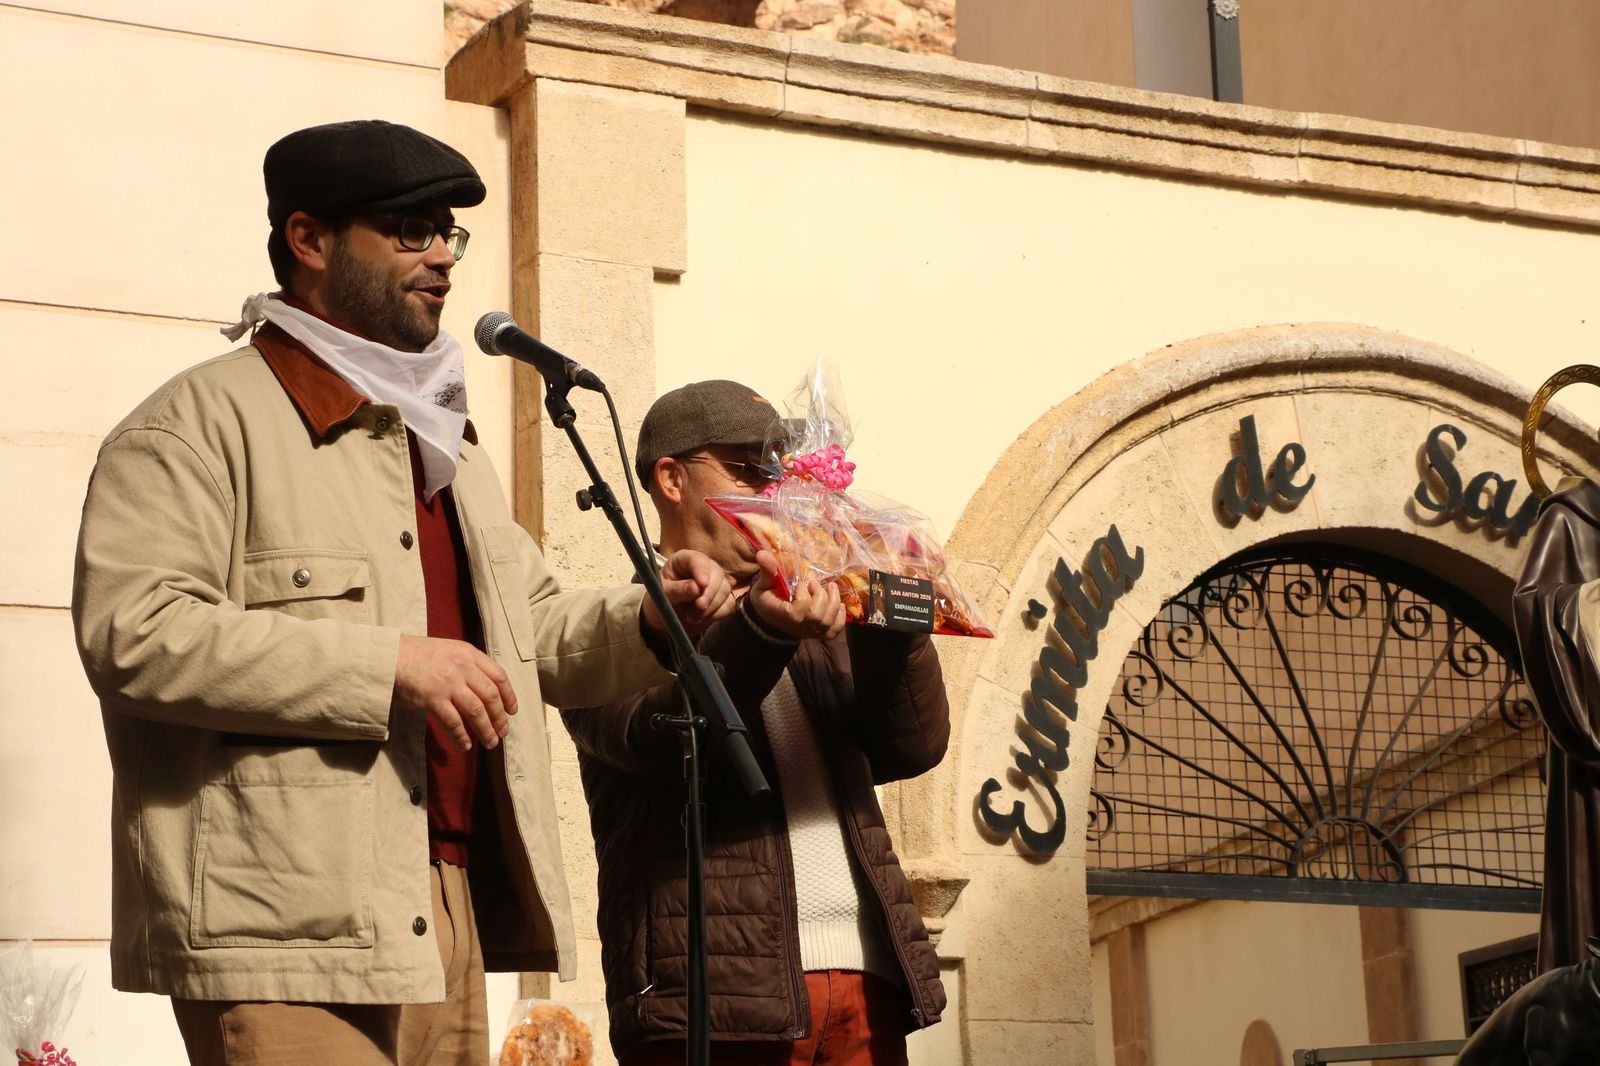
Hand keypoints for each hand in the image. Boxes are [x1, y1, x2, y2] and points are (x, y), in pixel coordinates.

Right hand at [393, 635, 518, 751]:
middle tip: (503, 732)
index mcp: (468, 653)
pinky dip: (461, 736)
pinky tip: (465, 745)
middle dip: (500, 718)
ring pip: (476, 711)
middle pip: (490, 696)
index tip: (512, 711)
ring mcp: (448, 683)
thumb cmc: (416, 654)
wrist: (388, 656)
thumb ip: (466, 664)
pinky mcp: (432, 698)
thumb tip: (483, 687)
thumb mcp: (448, 650)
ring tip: (490, 742)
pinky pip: (453, 722)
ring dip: (486, 730)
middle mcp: (462, 667)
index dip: (509, 696)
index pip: (499, 676)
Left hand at [642, 549, 735, 635]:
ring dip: (711, 606)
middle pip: (717, 573)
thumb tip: (696, 588)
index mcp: (684, 561)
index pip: (697, 559)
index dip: (701, 570)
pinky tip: (702, 618)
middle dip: (710, 592)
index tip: (702, 585)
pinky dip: (717, 613)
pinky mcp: (721, 599)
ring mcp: (714, 583)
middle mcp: (702, 568)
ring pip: (725, 589)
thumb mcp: (663, 595)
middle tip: (699, 606)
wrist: (663, 622)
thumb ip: (678, 590)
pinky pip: (728, 604)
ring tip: (692, 618)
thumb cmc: (659, 602)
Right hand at [749, 549, 845, 639]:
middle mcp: (798, 627)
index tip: (800, 584)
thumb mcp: (763, 584)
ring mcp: (811, 631)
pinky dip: (840, 616)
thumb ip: (767, 570)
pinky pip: (836, 630)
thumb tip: (762, 553)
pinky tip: (839, 603)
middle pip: (817, 616)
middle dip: (820, 595)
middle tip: (815, 583)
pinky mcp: (820, 633)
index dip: (803, 595)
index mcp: (783, 616)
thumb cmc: (768, 600)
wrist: (771, 619)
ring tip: (830, 587)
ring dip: (834, 600)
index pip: (798, 611)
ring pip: (829, 621)